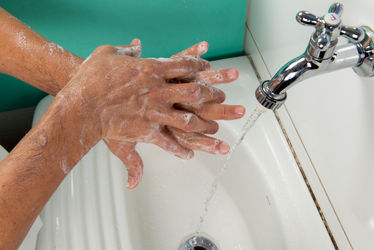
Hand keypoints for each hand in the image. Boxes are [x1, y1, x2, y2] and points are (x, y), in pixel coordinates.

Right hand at [59, 40, 227, 185]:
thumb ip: (126, 49)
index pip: (184, 66)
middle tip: (221, 98)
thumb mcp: (107, 53)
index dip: (200, 67)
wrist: (81, 105)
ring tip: (214, 129)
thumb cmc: (91, 78)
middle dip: (212, 96)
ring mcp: (155, 112)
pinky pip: (169, 144)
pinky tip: (188, 155)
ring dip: (203, 125)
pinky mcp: (147, 131)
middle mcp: (159, 91)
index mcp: (152, 69)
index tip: (207, 70)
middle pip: (195, 92)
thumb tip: (136, 44)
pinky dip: (180, 150)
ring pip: (188, 120)